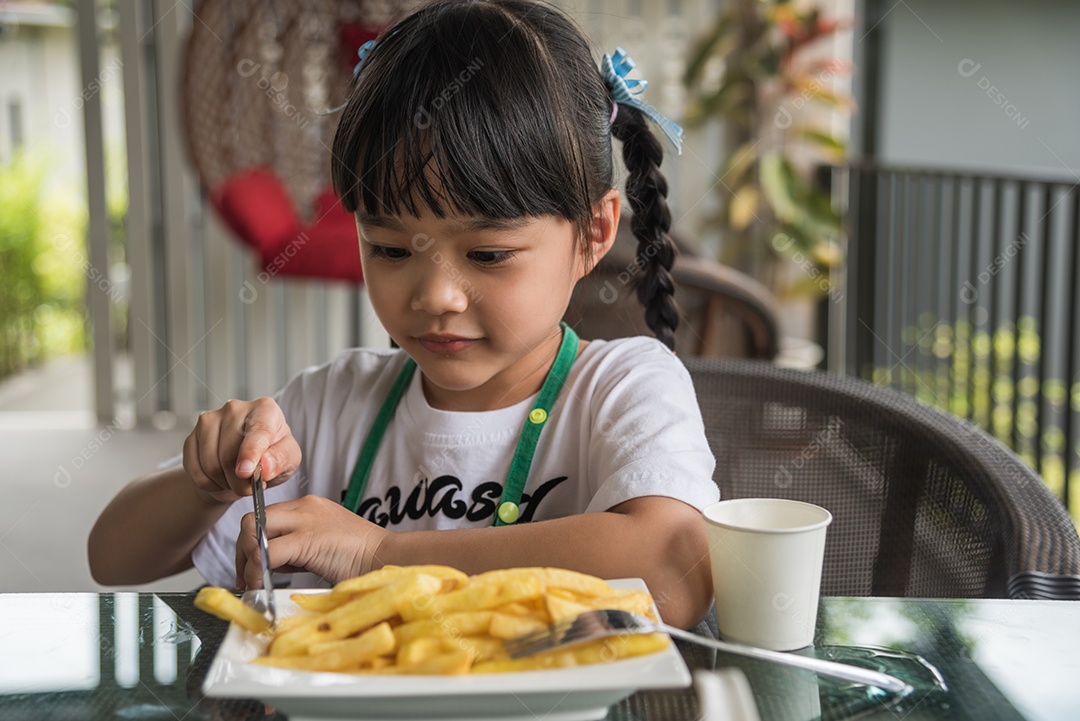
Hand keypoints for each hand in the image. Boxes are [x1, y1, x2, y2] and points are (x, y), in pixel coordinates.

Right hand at [183, 397, 300, 503]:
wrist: (245, 462)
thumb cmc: (271, 456)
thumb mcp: (289, 459)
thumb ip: (281, 460)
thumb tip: (264, 466)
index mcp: (265, 409)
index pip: (257, 430)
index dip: (250, 453)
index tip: (246, 473)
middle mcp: (235, 408)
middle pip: (230, 453)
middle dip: (240, 481)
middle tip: (249, 488)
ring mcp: (209, 420)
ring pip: (210, 464)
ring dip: (224, 483)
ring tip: (236, 482)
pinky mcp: (191, 436)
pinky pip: (194, 470)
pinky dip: (208, 484)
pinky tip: (219, 480)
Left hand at [235, 495, 388, 588]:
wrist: (388, 557)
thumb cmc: (362, 558)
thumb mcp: (323, 545)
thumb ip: (298, 547)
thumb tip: (270, 564)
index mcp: (309, 506)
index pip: (264, 516)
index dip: (251, 542)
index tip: (251, 566)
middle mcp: (305, 507)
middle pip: (252, 519)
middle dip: (242, 551)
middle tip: (245, 577)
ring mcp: (306, 520)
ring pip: (254, 531)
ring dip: (246, 560)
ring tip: (253, 583)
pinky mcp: (308, 539)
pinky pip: (267, 552)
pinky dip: (256, 570)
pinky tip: (259, 584)